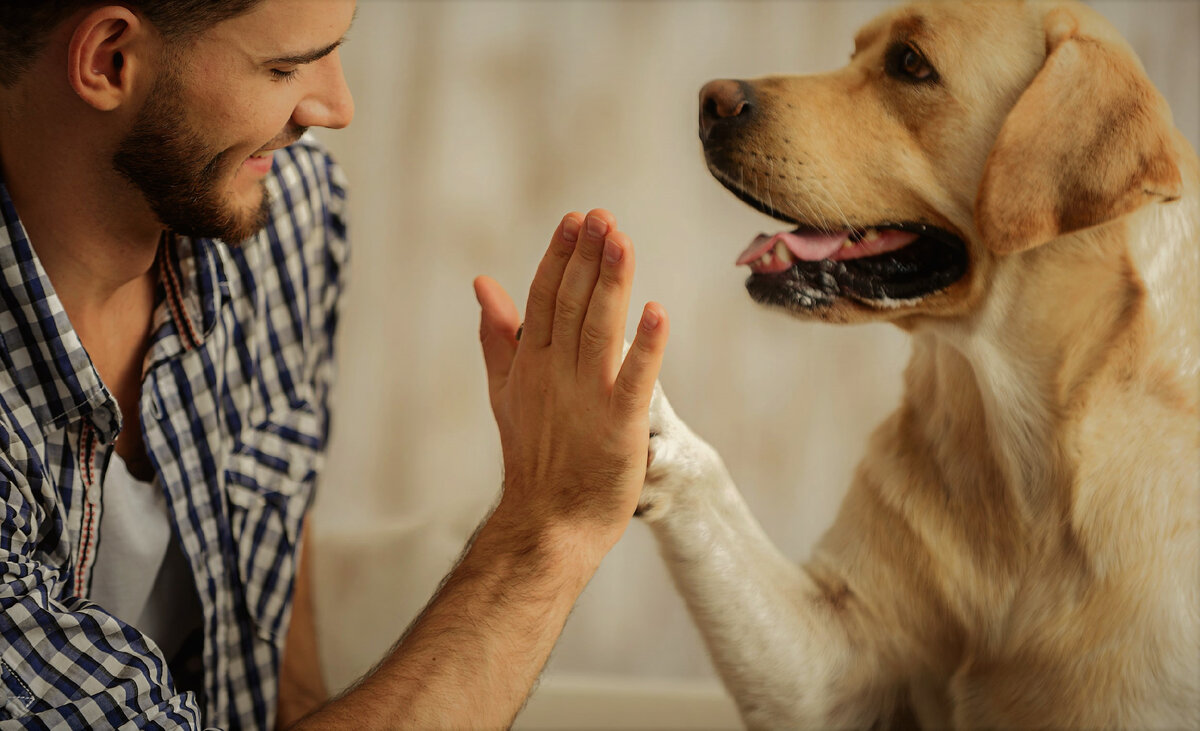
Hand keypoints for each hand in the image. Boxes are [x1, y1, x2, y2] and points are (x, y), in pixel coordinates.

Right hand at [473, 209, 668, 556]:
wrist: (548, 522)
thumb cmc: (534, 455)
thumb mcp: (507, 388)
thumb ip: (499, 334)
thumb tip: (482, 282)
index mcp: (532, 362)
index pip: (544, 297)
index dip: (561, 257)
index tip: (577, 219)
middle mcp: (556, 373)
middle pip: (572, 304)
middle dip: (587, 258)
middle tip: (602, 216)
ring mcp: (587, 398)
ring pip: (599, 330)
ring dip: (611, 285)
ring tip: (622, 241)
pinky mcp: (620, 426)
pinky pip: (635, 380)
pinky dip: (645, 347)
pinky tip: (656, 312)